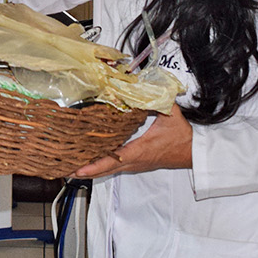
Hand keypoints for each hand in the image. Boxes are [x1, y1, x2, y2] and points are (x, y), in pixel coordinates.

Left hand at [73, 103, 193, 178]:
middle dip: (84, 170)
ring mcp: (134, 164)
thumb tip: (141, 86)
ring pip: (109, 169)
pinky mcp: (136, 164)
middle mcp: (134, 161)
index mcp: (140, 150)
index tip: (78, 169)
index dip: (95, 166)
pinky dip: (100, 166)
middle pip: (105, 169)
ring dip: (90, 170)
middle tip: (64, 169)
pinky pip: (114, 166)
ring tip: (70, 167)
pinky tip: (88, 163)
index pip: (113, 160)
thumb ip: (156, 99)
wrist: (193, 152)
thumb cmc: (182, 136)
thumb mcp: (170, 114)